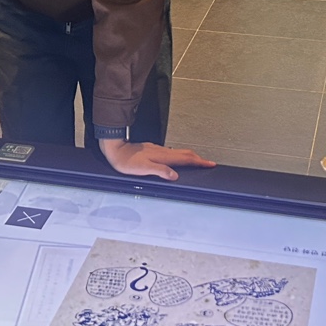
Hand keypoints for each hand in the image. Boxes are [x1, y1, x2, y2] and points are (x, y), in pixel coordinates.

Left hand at [99, 139, 215, 180]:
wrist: (116, 150)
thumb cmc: (127, 161)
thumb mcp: (144, 169)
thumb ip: (161, 171)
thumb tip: (175, 176)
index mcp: (163, 156)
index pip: (186, 159)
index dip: (199, 162)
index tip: (209, 164)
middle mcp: (162, 151)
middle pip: (185, 154)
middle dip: (198, 158)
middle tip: (207, 163)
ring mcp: (158, 150)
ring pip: (178, 152)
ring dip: (189, 157)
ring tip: (195, 161)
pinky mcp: (152, 150)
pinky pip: (171, 153)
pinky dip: (179, 156)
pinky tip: (175, 159)